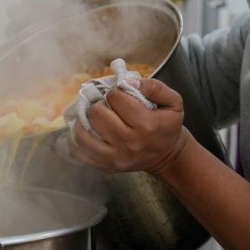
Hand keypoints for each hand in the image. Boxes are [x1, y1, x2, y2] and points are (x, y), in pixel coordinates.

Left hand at [67, 79, 189, 174]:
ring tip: (93, 116)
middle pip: (97, 113)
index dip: (116, 91)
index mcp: (147, 125)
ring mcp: (116, 157)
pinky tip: (84, 130)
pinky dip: (76, 139)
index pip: (116, 97)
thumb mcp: (173, 102)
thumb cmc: (167, 125)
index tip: (120, 96)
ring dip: (84, 119)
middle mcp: (130, 143)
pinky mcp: (106, 166)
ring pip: (83, 132)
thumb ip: (154, 87)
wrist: (167, 155)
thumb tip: (127, 82)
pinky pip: (79, 152)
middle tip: (106, 105)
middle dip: (99, 104)